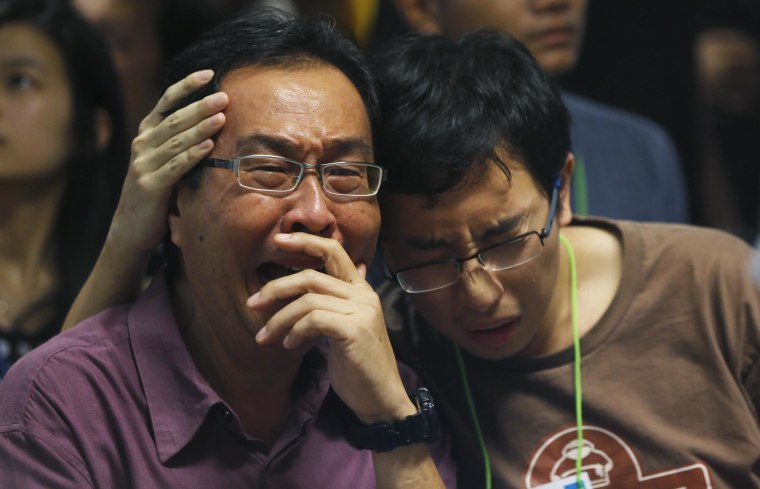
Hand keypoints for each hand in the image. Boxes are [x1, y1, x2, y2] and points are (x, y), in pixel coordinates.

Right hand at [108, 70, 228, 251]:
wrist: (131, 227)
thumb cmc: (157, 191)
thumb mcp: (165, 160)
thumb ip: (180, 140)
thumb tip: (215, 118)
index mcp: (147, 134)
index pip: (166, 102)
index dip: (186, 86)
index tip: (209, 74)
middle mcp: (142, 144)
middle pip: (174, 119)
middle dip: (200, 106)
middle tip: (224, 96)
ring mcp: (144, 164)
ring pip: (176, 141)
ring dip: (200, 128)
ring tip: (221, 117)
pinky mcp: (150, 186)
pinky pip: (175, 167)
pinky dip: (192, 155)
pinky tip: (209, 147)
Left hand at [249, 233, 415, 422]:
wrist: (381, 399)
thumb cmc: (357, 366)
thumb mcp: (342, 329)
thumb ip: (331, 306)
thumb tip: (310, 290)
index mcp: (361, 290)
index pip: (334, 251)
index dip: (305, 242)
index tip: (278, 241)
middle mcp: (364, 295)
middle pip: (311, 276)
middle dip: (275, 288)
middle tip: (252, 304)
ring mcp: (361, 311)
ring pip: (307, 300)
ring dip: (279, 319)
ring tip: (265, 337)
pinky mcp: (355, 329)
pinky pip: (313, 320)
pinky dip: (294, 331)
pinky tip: (288, 345)